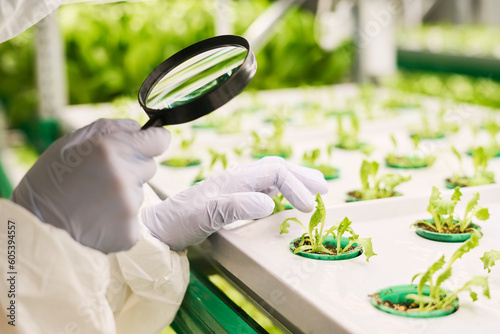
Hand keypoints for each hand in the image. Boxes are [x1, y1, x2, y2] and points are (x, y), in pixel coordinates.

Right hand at [11, 119, 169, 252]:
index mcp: (112, 148)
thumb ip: (111, 128)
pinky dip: (121, 218)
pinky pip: (135, 218)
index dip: (153, 141)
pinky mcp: (130, 231)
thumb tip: (140, 127)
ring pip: (141, 193)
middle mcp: (125, 176)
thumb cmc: (51, 179)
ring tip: (95, 200)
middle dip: (133, 169)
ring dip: (125, 195)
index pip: (160, 140)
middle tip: (103, 178)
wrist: (37, 225)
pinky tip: (99, 218)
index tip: (149, 144)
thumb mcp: (72, 141)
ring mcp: (129, 206)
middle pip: (150, 167)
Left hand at [142, 156, 328, 250]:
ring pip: (270, 177)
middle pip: (276, 169)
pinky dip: (278, 191)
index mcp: (235, 179)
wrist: (158, 228)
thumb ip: (236, 207)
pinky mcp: (229, 199)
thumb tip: (269, 203)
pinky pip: (260, 189)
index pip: (275, 173)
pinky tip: (280, 199)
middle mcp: (236, 179)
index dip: (296, 186)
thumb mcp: (205, 215)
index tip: (309, 207)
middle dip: (302, 177)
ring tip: (311, 189)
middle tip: (324, 187)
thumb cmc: (179, 222)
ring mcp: (233, 188)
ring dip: (293, 181)